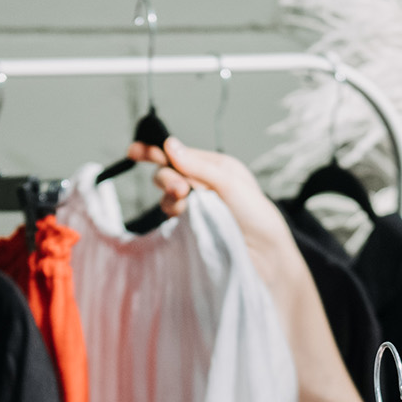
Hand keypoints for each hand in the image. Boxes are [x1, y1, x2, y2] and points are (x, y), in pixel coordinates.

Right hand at [126, 137, 300, 287]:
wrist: (267, 256)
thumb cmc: (258, 217)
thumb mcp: (230, 183)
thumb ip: (198, 167)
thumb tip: (170, 145)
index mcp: (217, 168)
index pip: (180, 154)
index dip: (156, 151)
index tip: (135, 152)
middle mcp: (206, 185)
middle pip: (170, 173)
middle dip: (168, 178)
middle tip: (181, 191)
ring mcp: (198, 207)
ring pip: (169, 194)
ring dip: (171, 195)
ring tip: (184, 203)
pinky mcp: (193, 227)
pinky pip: (173, 214)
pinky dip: (173, 211)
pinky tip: (182, 216)